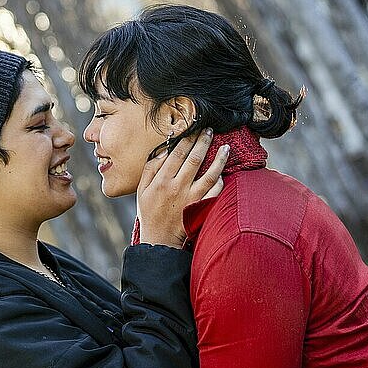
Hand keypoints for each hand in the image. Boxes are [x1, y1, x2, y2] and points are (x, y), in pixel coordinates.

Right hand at [137, 128, 229, 247]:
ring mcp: (191, 198)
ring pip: (210, 174)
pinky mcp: (201, 208)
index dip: (186, 138)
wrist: (160, 240)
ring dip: (219, 158)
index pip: (177, 154)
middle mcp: (177, 187)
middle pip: (194, 159)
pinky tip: (223, 172)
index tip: (193, 128)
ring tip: (225, 147)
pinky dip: (220, 180)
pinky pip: (215, 191)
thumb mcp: (141, 190)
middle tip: (210, 130)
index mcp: (161, 181)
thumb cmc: (149, 212)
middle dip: (203, 141)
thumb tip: (163, 151)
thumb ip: (150, 169)